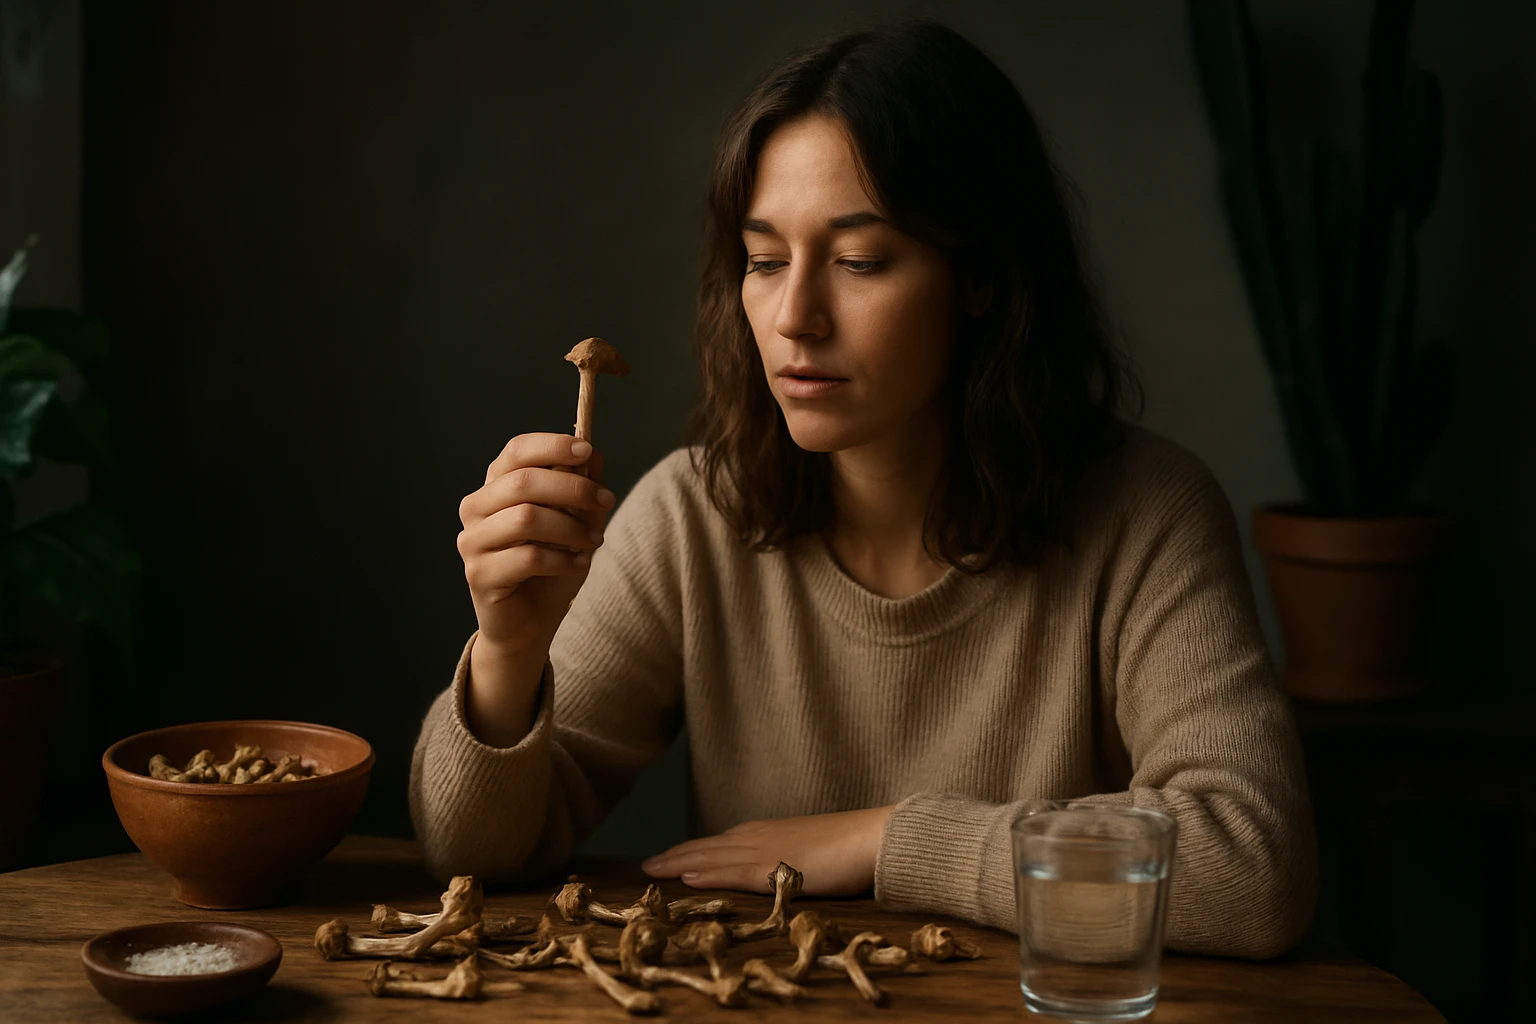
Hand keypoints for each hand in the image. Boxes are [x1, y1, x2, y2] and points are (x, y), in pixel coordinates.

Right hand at [457, 433, 615, 656]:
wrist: (531, 623)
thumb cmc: (552, 567)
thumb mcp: (575, 522)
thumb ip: (581, 487)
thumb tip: (593, 453)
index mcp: (495, 487)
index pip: (516, 451)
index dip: (552, 446)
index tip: (587, 452)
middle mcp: (476, 508)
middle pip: (523, 482)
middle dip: (573, 488)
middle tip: (607, 501)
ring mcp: (472, 541)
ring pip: (526, 519)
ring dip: (570, 527)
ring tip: (594, 541)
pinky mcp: (478, 574)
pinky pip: (528, 557)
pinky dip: (562, 559)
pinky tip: (577, 564)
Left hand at [640, 806, 893, 896]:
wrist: (873, 838)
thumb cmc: (850, 846)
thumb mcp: (812, 850)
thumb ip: (790, 857)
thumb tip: (780, 868)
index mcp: (769, 831)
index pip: (721, 841)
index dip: (694, 848)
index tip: (671, 855)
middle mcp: (760, 836)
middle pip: (708, 845)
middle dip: (676, 854)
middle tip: (647, 864)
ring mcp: (764, 851)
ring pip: (711, 856)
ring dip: (679, 862)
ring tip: (652, 869)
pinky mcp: (772, 869)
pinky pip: (730, 872)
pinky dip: (705, 873)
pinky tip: (684, 877)